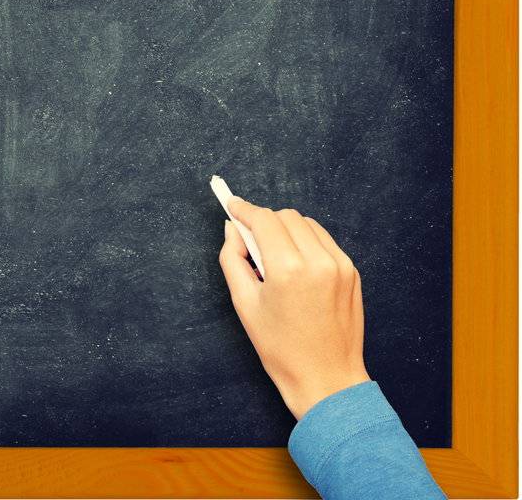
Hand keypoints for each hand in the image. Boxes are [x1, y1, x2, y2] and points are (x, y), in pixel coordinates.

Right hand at [218, 197, 370, 419]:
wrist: (326, 378)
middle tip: (251, 243)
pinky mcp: (352, 272)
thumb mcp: (244, 304)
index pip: (264, 220)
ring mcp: (340, 265)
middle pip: (286, 216)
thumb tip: (233, 229)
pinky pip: (324, 241)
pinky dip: (306, 242)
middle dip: (265, 222)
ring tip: (276, 257)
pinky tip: (297, 265)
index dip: (244, 209)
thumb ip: (233, 259)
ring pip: (307, 224)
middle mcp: (318, 261)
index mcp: (288, 269)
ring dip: (287, 229)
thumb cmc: (281, 348)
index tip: (232, 205)